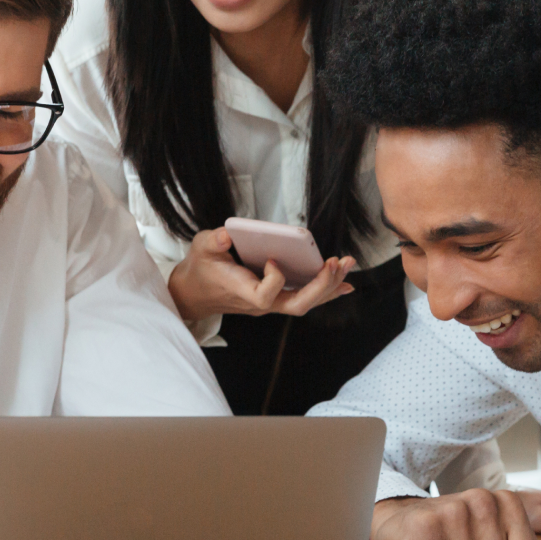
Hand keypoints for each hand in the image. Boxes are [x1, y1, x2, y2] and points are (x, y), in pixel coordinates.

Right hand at [167, 227, 355, 322]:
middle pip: (296, 305)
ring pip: (305, 303)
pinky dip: (325, 290)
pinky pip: (304, 298)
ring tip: (348, 266)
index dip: (275, 279)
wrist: (193, 293)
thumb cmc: (199, 269)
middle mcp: (260, 303)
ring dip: (329, 285)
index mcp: (241, 292)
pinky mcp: (275, 298)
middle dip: (321, 285)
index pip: (265, 295)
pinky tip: (343, 281)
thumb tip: (228, 234)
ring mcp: (269, 303)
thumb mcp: (201, 248)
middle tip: (336, 263)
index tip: (273, 258)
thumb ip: (213, 241)